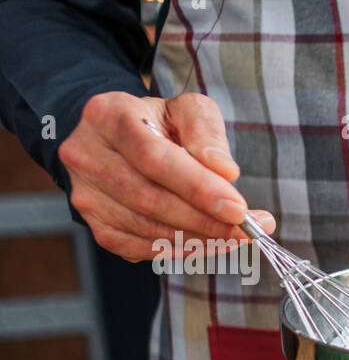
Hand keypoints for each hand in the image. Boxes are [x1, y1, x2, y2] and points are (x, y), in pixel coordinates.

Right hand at [58, 91, 274, 262]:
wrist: (114, 140)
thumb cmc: (157, 123)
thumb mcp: (184, 109)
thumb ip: (206, 130)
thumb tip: (225, 171)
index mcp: (107, 116)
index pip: (154, 158)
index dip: (198, 187)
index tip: (238, 209)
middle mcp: (87, 156)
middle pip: (151, 199)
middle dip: (207, 221)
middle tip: (251, 229)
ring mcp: (87, 195)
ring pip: (148, 229)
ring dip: (201, 239)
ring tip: (239, 236)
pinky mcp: (97, 224)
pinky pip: (143, 248)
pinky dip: (183, 250)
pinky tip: (212, 243)